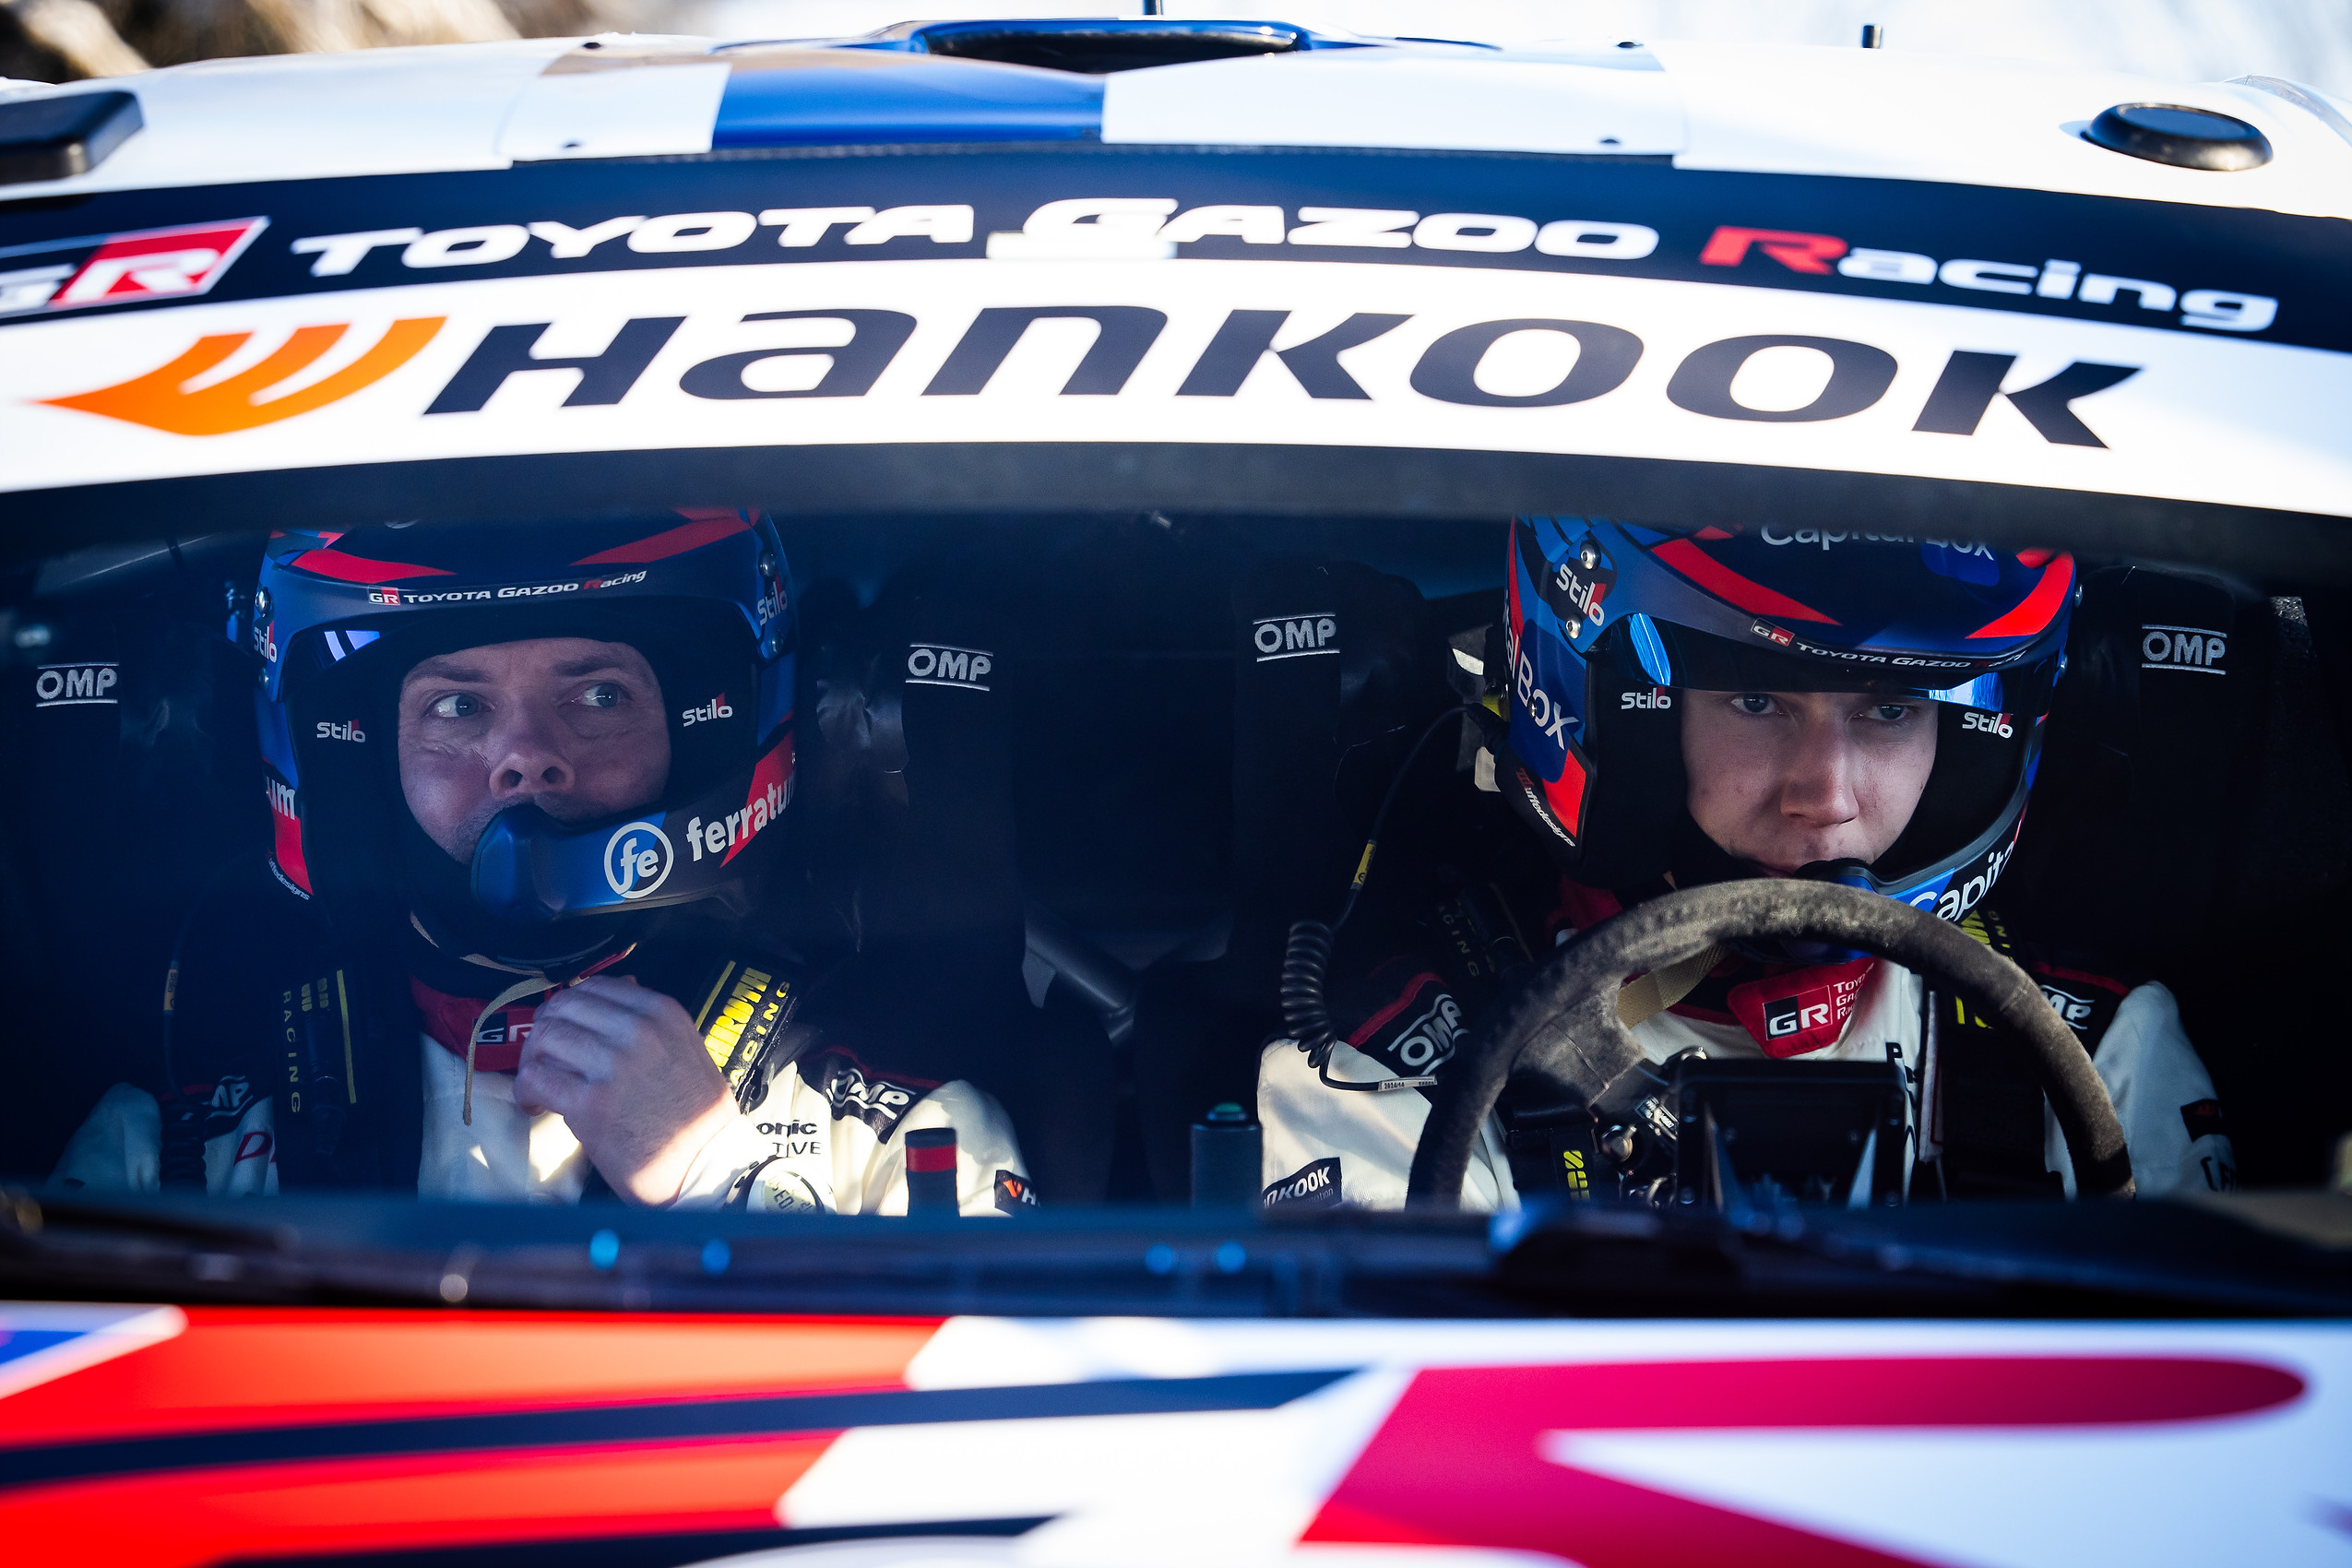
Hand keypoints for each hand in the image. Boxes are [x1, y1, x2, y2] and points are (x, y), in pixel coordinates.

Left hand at [514, 975, 736, 1205]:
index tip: (564, 1029)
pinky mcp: (590, 1103)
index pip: (595, 987)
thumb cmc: (697, 1117)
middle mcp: (636, 1030)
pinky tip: (536, 1105)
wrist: (706, 1165)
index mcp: (661, 1012)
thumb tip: (620, 988)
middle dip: (545, 1031)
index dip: (569, 1007)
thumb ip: (651, 1022)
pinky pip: (536, 1079)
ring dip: (533, 1062)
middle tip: (544, 1058)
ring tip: (540, 1085)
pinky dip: (527, 1092)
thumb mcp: (686, 1048)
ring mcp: (612, 1064)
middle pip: (562, 1007)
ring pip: (544, 1038)